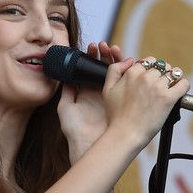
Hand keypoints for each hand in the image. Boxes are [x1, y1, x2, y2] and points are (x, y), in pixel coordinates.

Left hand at [57, 42, 123, 161]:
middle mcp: (99, 93)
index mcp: (86, 92)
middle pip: (105, 68)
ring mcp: (112, 97)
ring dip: (116, 60)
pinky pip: (126, 84)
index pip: (91, 69)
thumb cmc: (75, 130)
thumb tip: (64, 74)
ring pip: (116, 73)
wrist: (89, 146)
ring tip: (114, 49)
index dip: (93, 56)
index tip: (93, 46)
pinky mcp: (121, 102)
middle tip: (105, 45)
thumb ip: (66, 91)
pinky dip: (128, 72)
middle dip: (106, 55)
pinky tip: (127, 62)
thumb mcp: (65, 107)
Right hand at [102, 55, 189, 148]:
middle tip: (159, 87)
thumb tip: (129, 60)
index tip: (150, 80)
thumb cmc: (116, 116)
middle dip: (162, 75)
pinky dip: (183, 86)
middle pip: (161, 67)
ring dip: (173, 80)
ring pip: (173, 74)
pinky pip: (183, 84)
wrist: (125, 134)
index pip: (148, 61)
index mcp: (131, 73)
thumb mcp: (107, 89)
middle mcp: (145, 77)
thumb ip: (114, 70)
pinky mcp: (168, 98)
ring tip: (169, 89)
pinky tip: (179, 91)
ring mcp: (157, 87)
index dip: (150, 69)